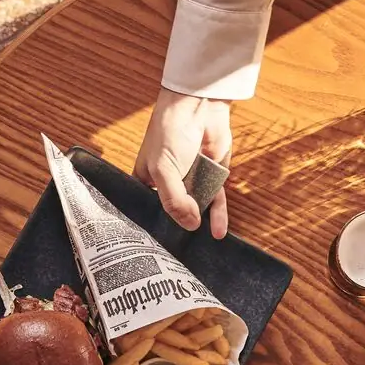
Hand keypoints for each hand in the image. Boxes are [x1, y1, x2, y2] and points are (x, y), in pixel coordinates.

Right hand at [135, 88, 231, 238]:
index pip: (148, 211)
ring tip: (200, 250)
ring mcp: (190, 183)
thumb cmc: (171, 132)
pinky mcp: (211, 180)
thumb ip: (174, 200)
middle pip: (173, 215)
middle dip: (178, 232)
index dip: (153, 228)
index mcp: (146, 182)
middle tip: (179, 257)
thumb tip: (191, 225)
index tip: (156, 250)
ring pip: (196, 210)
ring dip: (200, 226)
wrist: (199, 107)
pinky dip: (218, 216)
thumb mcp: (164, 169)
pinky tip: (218, 233)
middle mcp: (168, 185)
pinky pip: (215, 202)